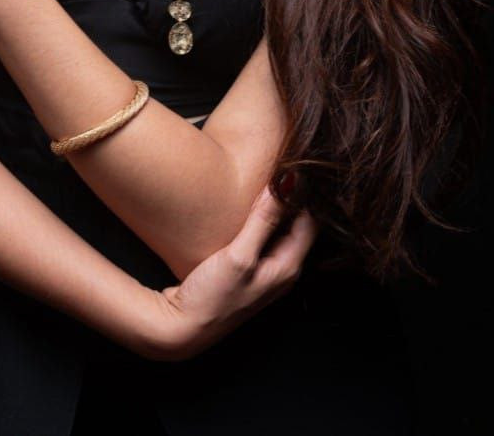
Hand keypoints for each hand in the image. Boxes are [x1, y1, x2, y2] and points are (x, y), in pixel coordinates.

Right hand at [142, 183, 318, 361]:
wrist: (182, 326)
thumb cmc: (212, 297)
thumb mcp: (239, 255)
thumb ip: (263, 221)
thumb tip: (286, 185)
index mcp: (288, 268)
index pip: (311, 222)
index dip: (304, 195)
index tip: (293, 167)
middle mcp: (281, 270)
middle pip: (298, 226)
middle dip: (292, 198)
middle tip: (280, 167)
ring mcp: (264, 271)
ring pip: (279, 230)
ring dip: (275, 208)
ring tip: (267, 179)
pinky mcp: (247, 270)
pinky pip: (262, 237)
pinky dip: (261, 219)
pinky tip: (248, 206)